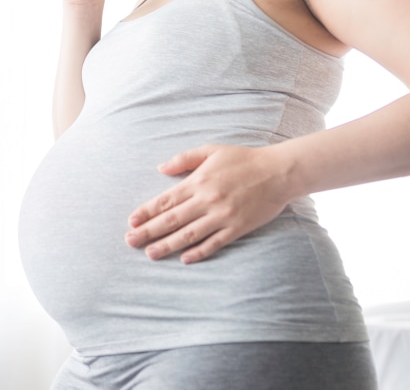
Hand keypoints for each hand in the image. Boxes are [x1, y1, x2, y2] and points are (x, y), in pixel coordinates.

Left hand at [124, 145, 292, 263]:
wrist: (279, 171)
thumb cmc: (244, 159)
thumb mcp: (211, 150)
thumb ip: (184, 159)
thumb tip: (160, 168)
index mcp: (198, 182)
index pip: (165, 200)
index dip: (146, 212)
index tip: (131, 222)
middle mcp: (206, 200)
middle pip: (171, 220)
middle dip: (148, 232)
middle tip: (130, 242)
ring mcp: (222, 216)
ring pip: (188, 234)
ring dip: (167, 245)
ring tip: (151, 253)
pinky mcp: (237, 227)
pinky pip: (214, 243)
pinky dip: (198, 252)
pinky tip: (184, 259)